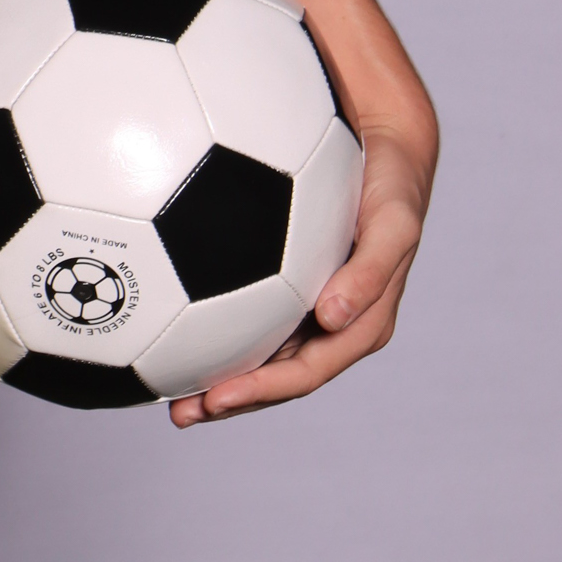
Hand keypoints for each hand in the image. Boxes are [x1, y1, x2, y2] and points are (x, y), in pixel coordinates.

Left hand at [167, 115, 433, 426]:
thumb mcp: (394, 228)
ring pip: (258, 351)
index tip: (216, 399)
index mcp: (357, 326)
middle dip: (230, 399)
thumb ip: (369, 273)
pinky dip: (215, 325)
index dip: (262, 391)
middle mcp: (329, 324)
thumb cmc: (392, 191)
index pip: (304, 373)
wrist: (383, 149)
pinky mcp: (286, 278)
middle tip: (179, 412)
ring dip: (217, 374)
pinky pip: (248, 311)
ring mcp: (307, 305)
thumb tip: (332, 318)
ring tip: (167, 387)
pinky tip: (174, 319)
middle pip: (275, 376)